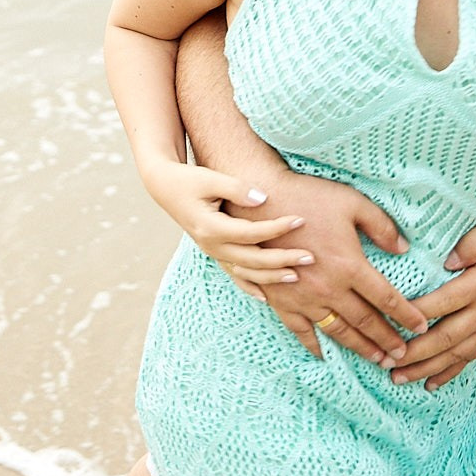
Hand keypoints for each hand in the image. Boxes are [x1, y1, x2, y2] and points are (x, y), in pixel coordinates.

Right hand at [142, 160, 310, 284]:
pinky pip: (234, 276)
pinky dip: (250, 287)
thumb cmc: (190, 180)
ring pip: (245, 273)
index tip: (300, 220)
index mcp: (211, 227)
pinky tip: (266, 297)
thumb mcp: (210, 178)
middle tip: (310, 256)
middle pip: (252, 260)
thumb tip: (263, 198)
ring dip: (271, 276)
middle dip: (282, 260)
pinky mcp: (214, 253)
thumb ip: (237, 188)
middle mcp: (212, 246)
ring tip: (296, 276)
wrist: (165, 188)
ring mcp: (212, 253)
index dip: (277, 228)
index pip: (251, 233)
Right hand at [239, 173, 430, 365]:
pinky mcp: (282, 301)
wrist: (259, 203)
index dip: (406, 315)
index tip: (420, 328)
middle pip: (365, 321)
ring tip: (376, 360)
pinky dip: (314, 346)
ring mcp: (304, 298)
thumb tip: (403, 248)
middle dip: (387, 340)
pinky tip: (324, 356)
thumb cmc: (308, 197)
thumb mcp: (352, 203)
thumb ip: (381, 226)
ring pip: (338, 331)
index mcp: (350, 266)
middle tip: (402, 355)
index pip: (386, 298)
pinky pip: (301, 331)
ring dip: (360, 348)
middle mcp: (330, 288)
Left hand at [392, 208, 475, 389]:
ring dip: (425, 368)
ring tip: (398, 378)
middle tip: (385, 361)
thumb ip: (473, 241)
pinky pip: (470, 357)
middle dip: (413, 353)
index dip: (414, 315)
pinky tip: (430, 383)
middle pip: (445, 338)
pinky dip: (449, 373)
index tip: (388, 323)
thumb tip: (448, 260)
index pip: (442, 303)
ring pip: (455, 354)